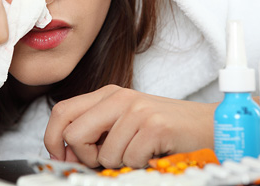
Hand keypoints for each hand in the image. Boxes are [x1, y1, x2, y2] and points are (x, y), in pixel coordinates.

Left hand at [44, 85, 215, 167]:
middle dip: (85, 156)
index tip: (63, 156)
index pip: (61, 111)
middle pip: (73, 133)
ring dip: (120, 162)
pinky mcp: (153, 125)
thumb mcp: (123, 122)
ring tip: (139, 151)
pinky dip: (139, 164)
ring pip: (103, 154)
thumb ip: (95, 130)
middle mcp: (119, 97)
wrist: (207, 126)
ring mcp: (136, 109)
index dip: (53, 138)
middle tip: (104, 158)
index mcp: (107, 94)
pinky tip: (152, 153)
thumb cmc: (164, 128)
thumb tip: (65, 151)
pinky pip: (129, 159)